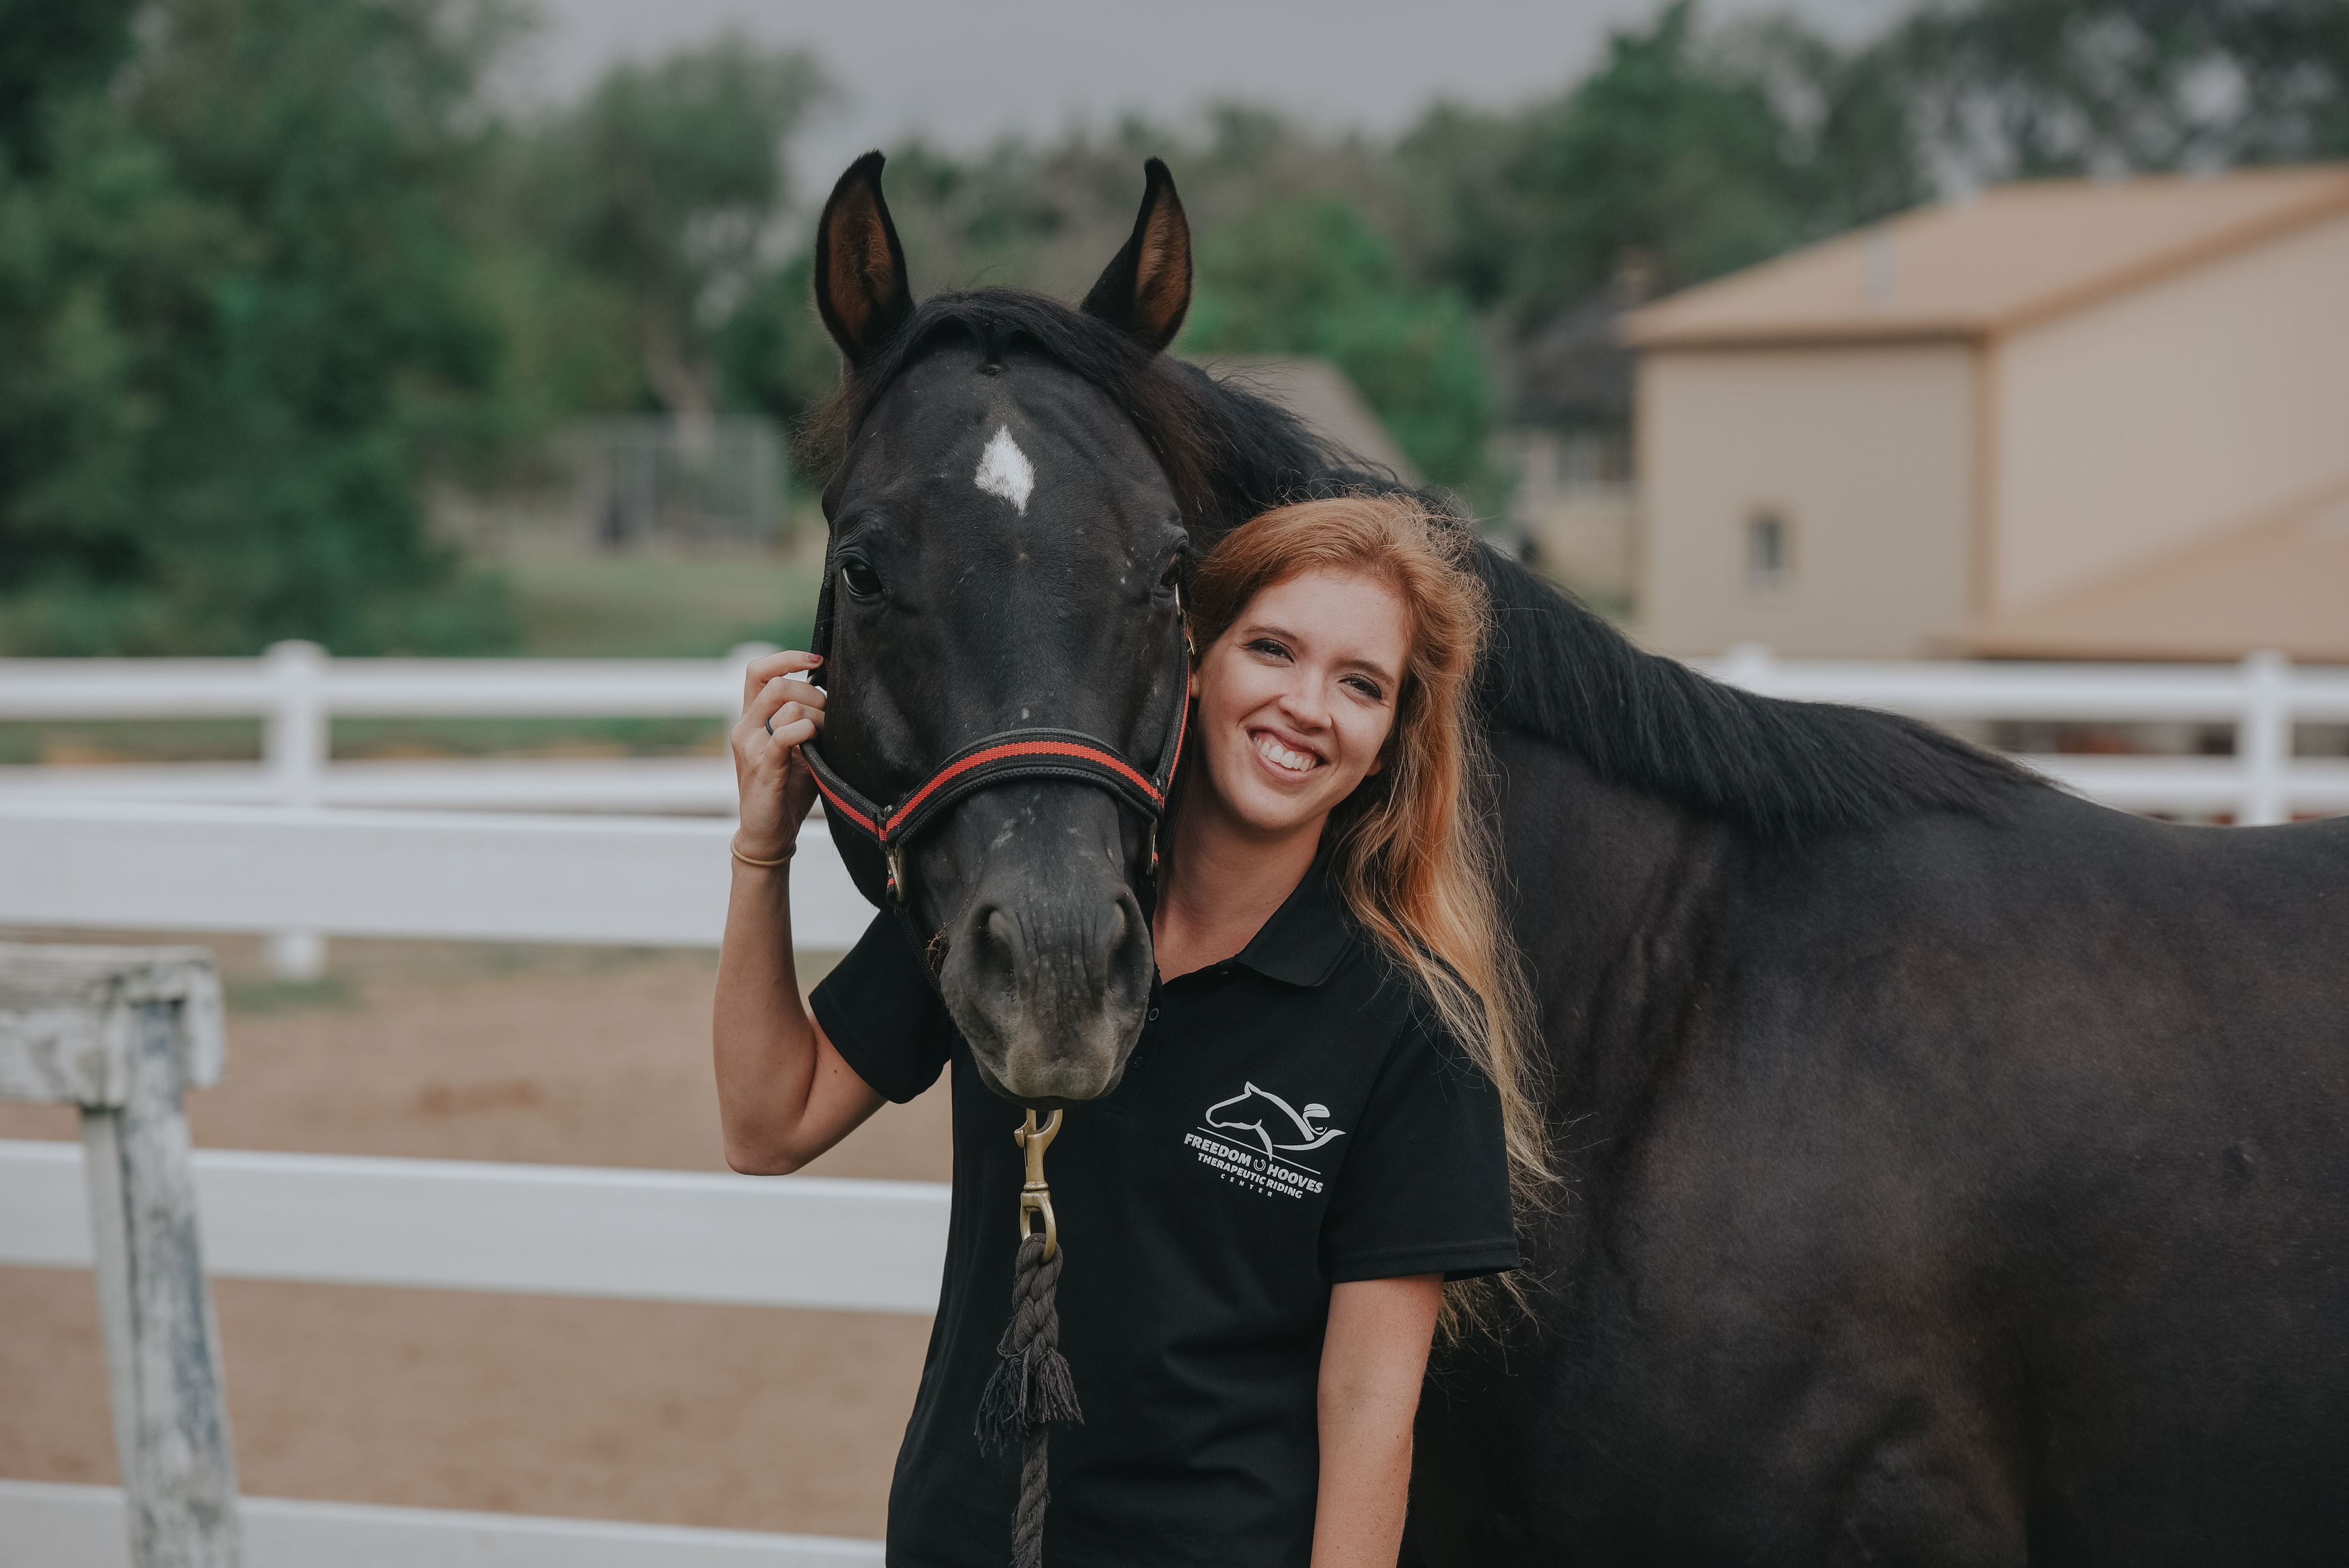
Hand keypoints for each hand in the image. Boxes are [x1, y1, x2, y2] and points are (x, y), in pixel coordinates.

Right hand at [731, 650, 828, 862]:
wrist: (769, 833)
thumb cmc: (789, 789)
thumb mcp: (798, 747)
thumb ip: (805, 719)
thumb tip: (835, 692)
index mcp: (752, 719)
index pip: (759, 671)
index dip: (787, 658)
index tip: (818, 660)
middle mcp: (745, 727)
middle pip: (777, 683)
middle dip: (813, 691)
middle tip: (831, 715)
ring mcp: (750, 746)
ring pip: (785, 705)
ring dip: (817, 714)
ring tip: (826, 735)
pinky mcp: (762, 766)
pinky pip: (785, 734)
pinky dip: (807, 730)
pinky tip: (815, 741)